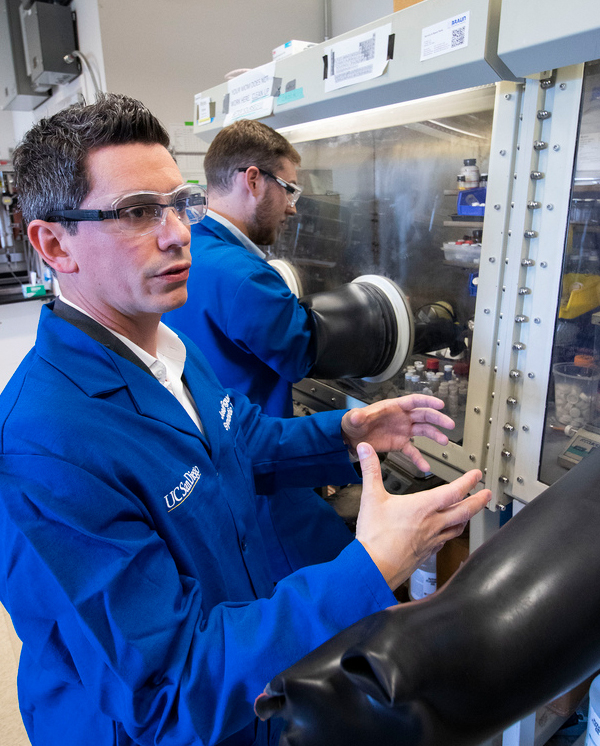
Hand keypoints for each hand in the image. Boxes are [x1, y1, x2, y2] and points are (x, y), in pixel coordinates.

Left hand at [341, 394, 453, 471]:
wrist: (351, 437)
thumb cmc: (354, 423)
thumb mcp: (354, 418)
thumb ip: (357, 417)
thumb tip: (357, 416)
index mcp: (393, 407)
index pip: (414, 401)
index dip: (427, 401)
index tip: (440, 404)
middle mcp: (402, 417)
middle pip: (424, 415)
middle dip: (437, 419)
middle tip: (449, 424)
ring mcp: (403, 430)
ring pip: (423, 431)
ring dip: (435, 435)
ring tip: (444, 442)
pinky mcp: (400, 443)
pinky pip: (413, 451)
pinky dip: (419, 458)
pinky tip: (425, 466)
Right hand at [355, 442, 490, 589]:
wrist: (374, 567)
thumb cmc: (375, 536)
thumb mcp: (371, 497)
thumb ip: (370, 470)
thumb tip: (365, 449)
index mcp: (423, 507)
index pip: (454, 491)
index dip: (468, 481)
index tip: (477, 475)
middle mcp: (432, 523)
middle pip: (464, 511)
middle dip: (479, 501)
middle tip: (487, 494)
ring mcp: (432, 540)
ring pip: (458, 528)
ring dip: (467, 518)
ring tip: (470, 512)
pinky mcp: (427, 553)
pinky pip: (445, 542)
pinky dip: (450, 534)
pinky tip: (446, 534)